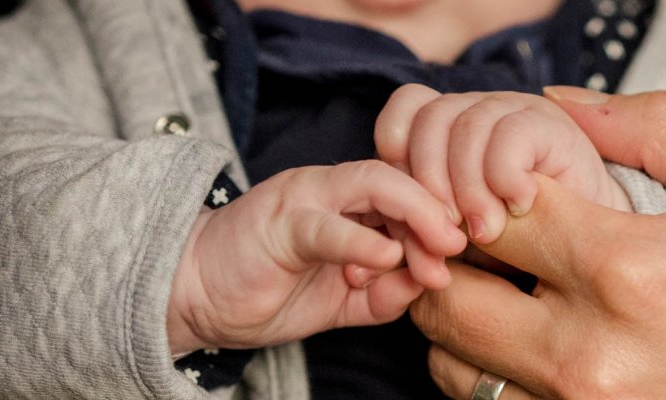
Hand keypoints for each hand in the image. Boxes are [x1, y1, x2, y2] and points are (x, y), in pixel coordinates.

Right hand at [167, 161, 467, 354]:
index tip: (472, 249)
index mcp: (353, 202)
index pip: (416, 190)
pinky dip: (362, 240)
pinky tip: (388, 258)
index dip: (449, 214)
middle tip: (467, 243)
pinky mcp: (278, 223)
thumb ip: (388, 292)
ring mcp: (305, 199)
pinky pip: (327, 225)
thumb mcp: (345, 301)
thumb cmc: (269, 291)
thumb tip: (431, 284)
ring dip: (417, 215)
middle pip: (406, 178)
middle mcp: (333, 189)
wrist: (193, 296)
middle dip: (444, 209)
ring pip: (375, 185)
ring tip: (442, 247)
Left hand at [374, 84, 631, 243]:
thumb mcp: (453, 243)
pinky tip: (518, 207)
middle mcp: (479, 109)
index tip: (411, 217)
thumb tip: (371, 264)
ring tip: (485, 232)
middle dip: (429, 186)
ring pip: (465, 126)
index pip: (403, 113)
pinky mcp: (552, 124)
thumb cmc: (517, 248)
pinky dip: (505, 178)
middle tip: (446, 237)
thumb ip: (416, 240)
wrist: (589, 250)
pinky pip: (509, 136)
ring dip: (467, 189)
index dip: (398, 161)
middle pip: (428, 119)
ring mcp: (515, 110)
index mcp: (448, 127)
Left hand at [409, 88, 665, 398]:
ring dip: (466, 314)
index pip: (488, 202)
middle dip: (452, 249)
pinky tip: (540, 341)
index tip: (513, 180)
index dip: (482, 178)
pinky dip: (492, 370)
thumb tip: (565, 105)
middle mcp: (590, 350)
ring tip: (518, 291)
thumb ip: (662, 130)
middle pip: (445, 288)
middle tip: (492, 234)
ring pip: (451, 358)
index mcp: (633, 268)